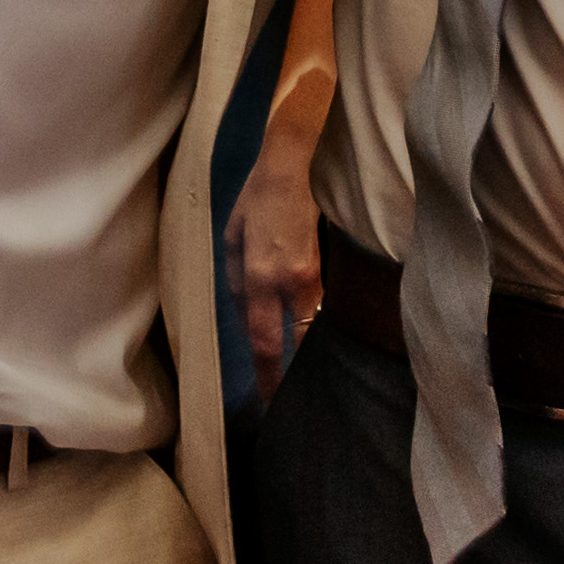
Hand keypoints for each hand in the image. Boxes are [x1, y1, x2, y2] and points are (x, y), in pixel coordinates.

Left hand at [231, 120, 324, 396]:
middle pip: (297, 341)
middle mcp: (288, 282)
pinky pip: (326, 303)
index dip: (269, 375)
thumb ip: (236, 281)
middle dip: (296, 373)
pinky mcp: (331, 262)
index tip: (272, 401)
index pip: (264, 340)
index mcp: (258, 278)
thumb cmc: (257, 198)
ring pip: (315, 325)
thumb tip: (246, 316)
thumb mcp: (232, 238)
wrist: (295, 162)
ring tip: (312, 372)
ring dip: (311, 349)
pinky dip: (322, 321)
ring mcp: (315, 273)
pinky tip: (323, 333)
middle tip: (295, 399)